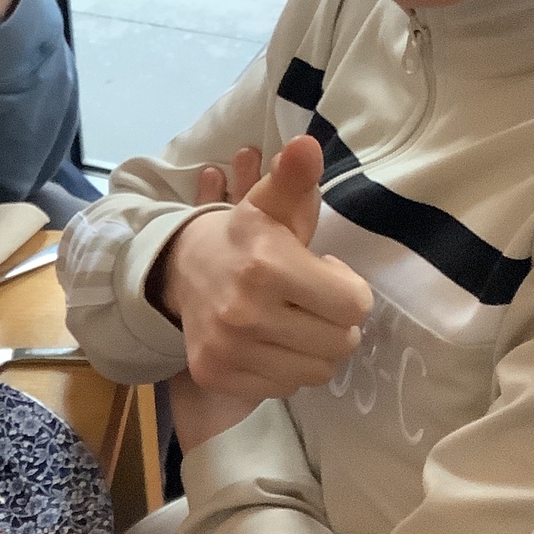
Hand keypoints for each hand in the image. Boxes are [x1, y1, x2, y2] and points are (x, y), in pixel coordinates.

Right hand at [157, 134, 372, 403]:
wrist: (179, 270)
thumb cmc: (242, 238)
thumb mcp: (270, 203)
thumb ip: (295, 179)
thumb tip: (306, 146)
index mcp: (266, 266)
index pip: (355, 305)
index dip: (348, 289)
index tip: (322, 271)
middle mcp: (246, 313)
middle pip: (341, 342)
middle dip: (336, 321)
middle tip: (311, 300)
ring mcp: (229, 350)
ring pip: (317, 370)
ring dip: (314, 347)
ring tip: (293, 321)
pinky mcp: (218, 375)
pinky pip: (284, 388)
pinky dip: (285, 368)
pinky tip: (269, 341)